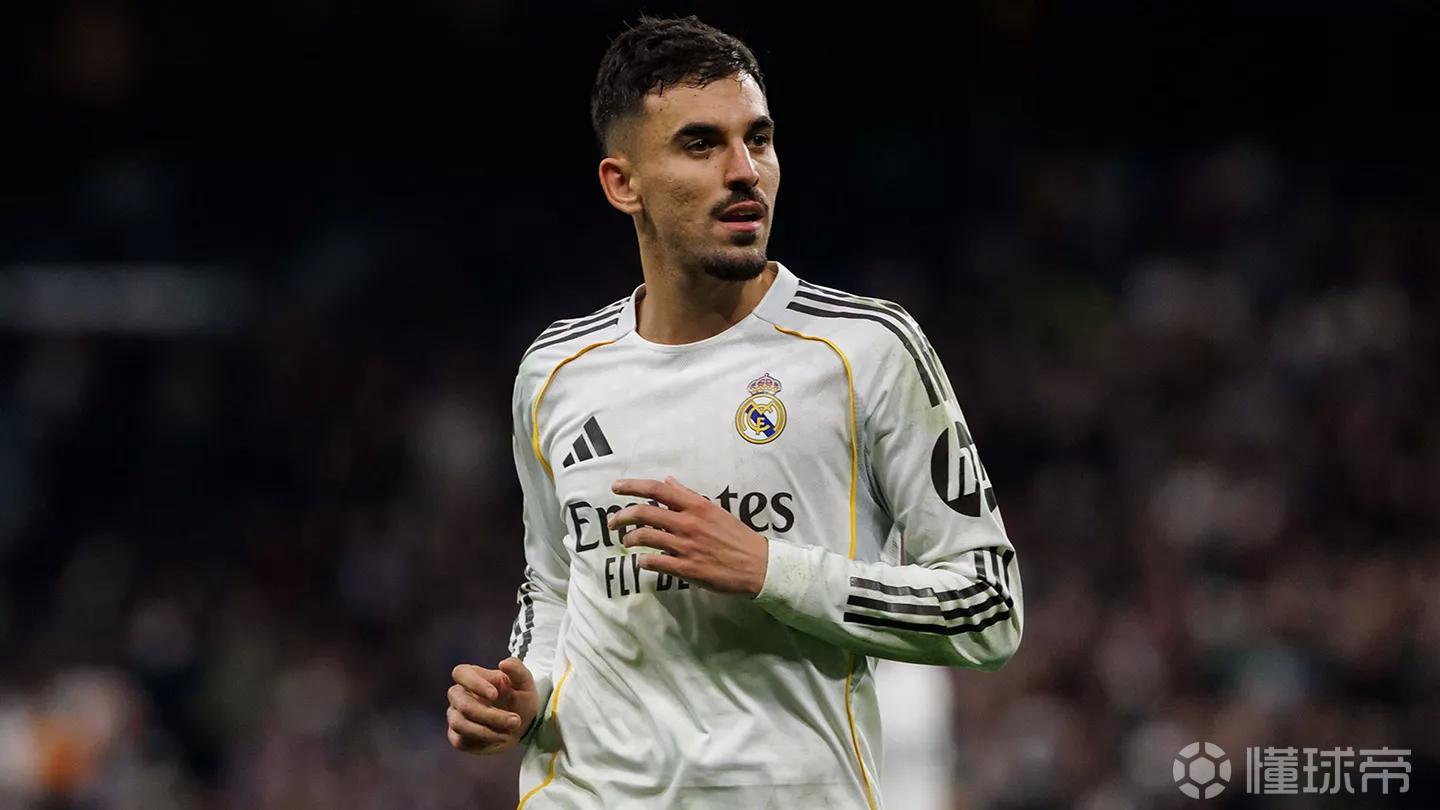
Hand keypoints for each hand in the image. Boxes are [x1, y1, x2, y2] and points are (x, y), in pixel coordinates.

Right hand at [447, 658, 540, 754]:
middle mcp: (460, 695)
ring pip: (459, 723)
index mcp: (473, 676)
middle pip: (461, 703)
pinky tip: (500, 737)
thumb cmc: (521, 698)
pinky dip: (483, 740)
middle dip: (489, 715)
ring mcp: (456, 716)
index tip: (495, 694)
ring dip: (487, 730)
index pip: (460, 673)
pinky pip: (460, 740)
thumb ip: (517, 669)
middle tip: (516, 720)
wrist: (524, 725)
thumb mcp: (525, 683)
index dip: (474, 683)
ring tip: (511, 730)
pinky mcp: (458, 737)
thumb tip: (503, 663)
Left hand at [608, 475, 768, 596]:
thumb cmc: (735, 535)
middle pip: (644, 513)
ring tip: (627, 541)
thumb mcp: (713, 510)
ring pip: (646, 537)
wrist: (756, 564)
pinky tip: (642, 561)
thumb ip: (688, 496)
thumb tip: (668, 481)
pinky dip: (644, 561)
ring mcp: (686, 546)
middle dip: (621, 516)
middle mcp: (688, 523)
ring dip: (630, 538)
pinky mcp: (687, 568)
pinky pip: (656, 563)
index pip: (657, 490)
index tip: (615, 487)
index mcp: (696, 505)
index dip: (632, 486)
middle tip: (612, 522)